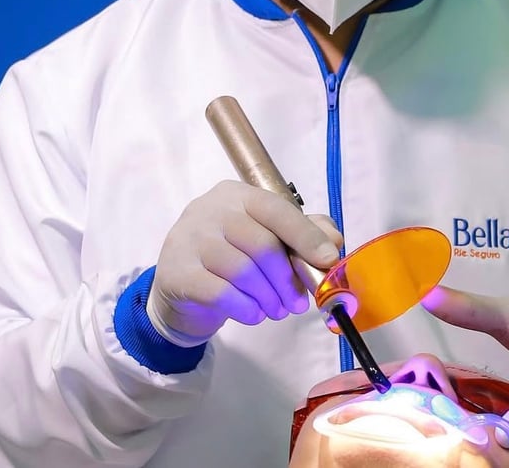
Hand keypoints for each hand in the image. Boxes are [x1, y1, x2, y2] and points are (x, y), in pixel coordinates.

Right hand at [148, 181, 342, 344]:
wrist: (180, 286)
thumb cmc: (230, 256)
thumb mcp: (266, 237)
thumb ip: (302, 233)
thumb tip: (332, 241)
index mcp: (238, 195)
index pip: (277, 209)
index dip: (305, 236)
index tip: (327, 260)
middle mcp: (210, 209)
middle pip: (262, 244)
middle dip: (287, 279)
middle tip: (297, 304)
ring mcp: (189, 238)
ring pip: (242, 271)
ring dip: (268, 297)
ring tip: (276, 310)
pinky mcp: (176, 272)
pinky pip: (220, 292)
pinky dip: (245, 308)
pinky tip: (253, 314)